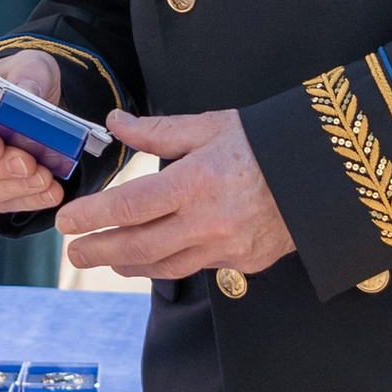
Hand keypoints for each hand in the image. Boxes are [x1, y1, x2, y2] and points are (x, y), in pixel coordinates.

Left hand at [57, 107, 295, 282]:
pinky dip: (168, 265)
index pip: (130, 207)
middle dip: (99, 252)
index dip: (92, 217)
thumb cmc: (266, 142)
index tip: (65, 221)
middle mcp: (208, 221)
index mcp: (196, 182)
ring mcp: (227, 248)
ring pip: (164, 267)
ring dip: (128, 265)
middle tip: (72, 252)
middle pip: (139, 247)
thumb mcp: (211, 126)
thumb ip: (158, 131)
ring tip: (105, 258)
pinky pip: (196, 268)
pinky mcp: (244, 263)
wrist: (326, 173)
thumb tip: (115, 122)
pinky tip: (152, 260)